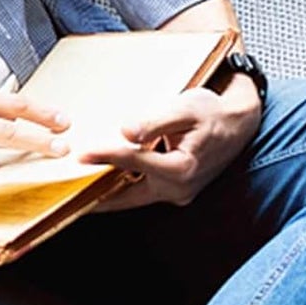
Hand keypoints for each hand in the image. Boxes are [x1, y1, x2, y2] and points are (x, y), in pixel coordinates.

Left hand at [79, 77, 261, 210]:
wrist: (241, 122)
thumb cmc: (214, 112)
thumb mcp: (186, 108)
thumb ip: (155, 121)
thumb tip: (126, 132)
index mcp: (181, 167)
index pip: (133, 162)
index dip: (105, 156)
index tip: (81, 155)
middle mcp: (179, 188)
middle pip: (126, 196)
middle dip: (96, 194)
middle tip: (65, 192)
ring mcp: (178, 192)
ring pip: (133, 197)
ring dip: (107, 192)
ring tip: (77, 186)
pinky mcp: (176, 190)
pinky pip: (143, 191)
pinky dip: (123, 186)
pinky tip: (106, 178)